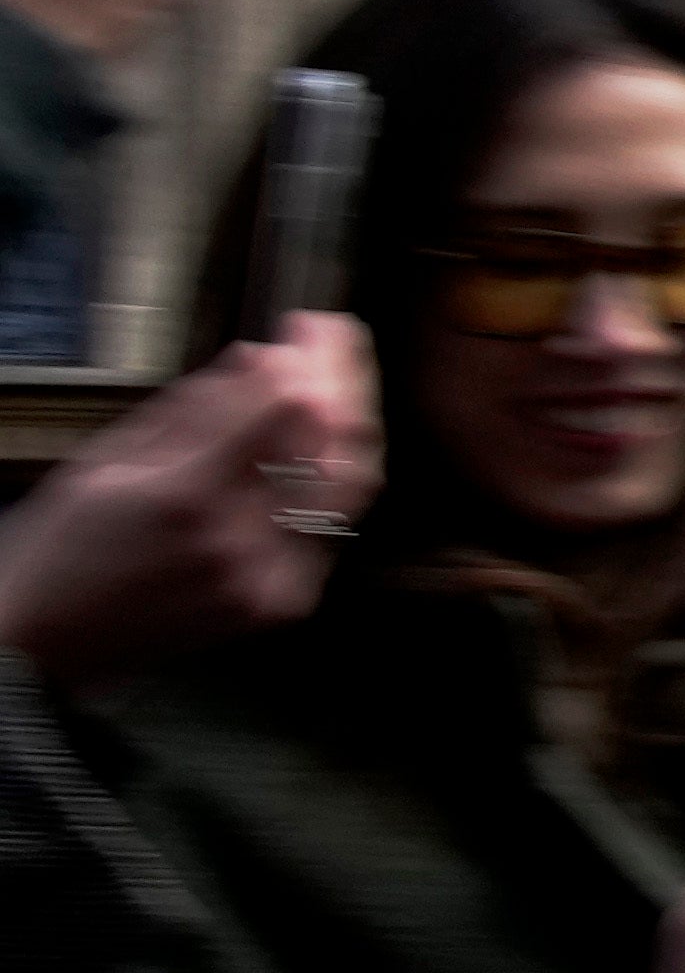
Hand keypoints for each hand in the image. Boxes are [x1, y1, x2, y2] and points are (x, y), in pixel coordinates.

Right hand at [0, 315, 370, 687]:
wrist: (45, 646)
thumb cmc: (60, 546)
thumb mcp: (109, 460)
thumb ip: (196, 409)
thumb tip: (264, 357)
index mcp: (188, 498)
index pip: (289, 411)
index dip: (309, 359)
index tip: (306, 326)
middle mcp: (239, 543)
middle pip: (333, 443)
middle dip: (344, 380)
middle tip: (336, 340)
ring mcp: (267, 580)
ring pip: (349, 486)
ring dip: (352, 424)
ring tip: (339, 380)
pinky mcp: (280, 604)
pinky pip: (331, 527)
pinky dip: (333, 477)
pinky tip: (324, 443)